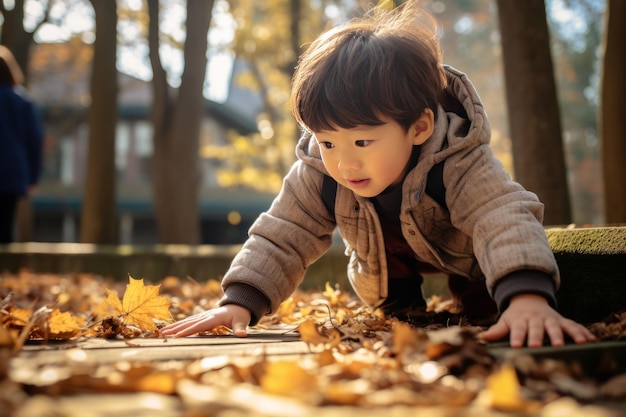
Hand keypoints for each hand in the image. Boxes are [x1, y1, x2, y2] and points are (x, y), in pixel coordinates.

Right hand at [160, 304, 250, 337]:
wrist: (239, 305)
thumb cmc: (240, 314)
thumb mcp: (242, 320)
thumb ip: (241, 328)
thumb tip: (243, 335)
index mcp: (215, 317)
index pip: (200, 325)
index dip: (189, 330)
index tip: (178, 336)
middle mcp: (206, 316)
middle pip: (189, 322)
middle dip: (176, 328)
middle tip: (164, 334)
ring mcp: (203, 316)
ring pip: (187, 321)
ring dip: (175, 327)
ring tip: (163, 332)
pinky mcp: (202, 318)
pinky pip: (189, 322)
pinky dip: (179, 325)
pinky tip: (172, 330)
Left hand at [479, 294, 595, 347]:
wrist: (529, 300)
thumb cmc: (516, 316)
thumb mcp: (506, 321)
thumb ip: (497, 330)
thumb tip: (482, 338)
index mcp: (521, 320)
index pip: (518, 329)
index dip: (517, 337)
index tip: (516, 345)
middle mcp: (536, 319)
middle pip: (537, 328)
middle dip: (537, 337)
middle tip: (536, 345)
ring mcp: (550, 319)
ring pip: (556, 326)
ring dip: (560, 335)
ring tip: (562, 344)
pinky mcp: (563, 321)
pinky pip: (574, 326)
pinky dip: (582, 332)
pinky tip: (590, 340)